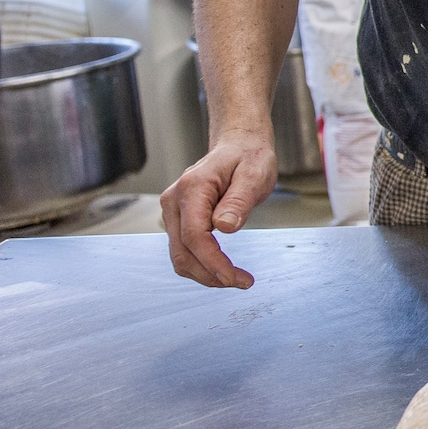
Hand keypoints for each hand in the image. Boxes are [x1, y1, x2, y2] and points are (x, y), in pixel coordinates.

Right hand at [159, 129, 276, 287]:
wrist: (238, 146)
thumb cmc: (249, 157)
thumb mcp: (255, 174)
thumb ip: (239, 200)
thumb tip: (224, 227)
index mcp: (192, 188)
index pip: (195, 236)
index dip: (212, 262)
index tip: (234, 278)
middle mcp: (174, 201)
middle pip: (182, 252)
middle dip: (210, 275)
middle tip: (243, 282)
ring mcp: (173, 211)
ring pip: (180, 255)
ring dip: (205, 274)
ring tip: (237, 278)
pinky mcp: (178, 219)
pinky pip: (184, 249)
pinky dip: (202, 264)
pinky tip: (223, 268)